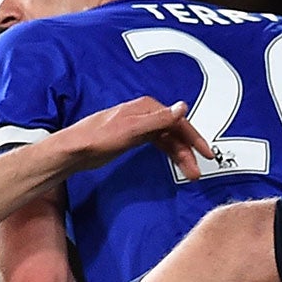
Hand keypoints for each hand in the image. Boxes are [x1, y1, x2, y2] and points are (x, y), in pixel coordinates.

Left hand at [57, 98, 214, 181]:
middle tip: (196, 172)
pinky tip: (173, 163)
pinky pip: (157, 144)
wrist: (74, 150)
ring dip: (179, 155)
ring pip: (167, 140)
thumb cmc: (99, 138)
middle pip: (175, 132)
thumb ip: (159, 120)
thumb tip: (183, 106)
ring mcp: (138, 126)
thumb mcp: (132, 129)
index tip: (206, 155)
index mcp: (147, 108)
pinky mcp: (132, 138)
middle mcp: (145, 114)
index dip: (194, 138)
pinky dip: (167, 153)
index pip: (179, 121)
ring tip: (189, 174)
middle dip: (188, 152)